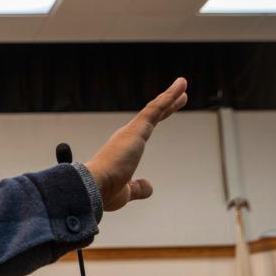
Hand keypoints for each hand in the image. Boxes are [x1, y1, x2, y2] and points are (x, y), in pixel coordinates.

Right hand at [85, 77, 187, 211]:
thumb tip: (149, 187)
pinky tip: (180, 87)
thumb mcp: (126, 191)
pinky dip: (168, 97)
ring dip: (170, 95)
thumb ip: (138, 188)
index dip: (158, 118)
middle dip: (167, 104)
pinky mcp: (136, 130)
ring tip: (183, 83)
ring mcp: (131, 133)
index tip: (168, 111)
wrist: (92, 188)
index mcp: (124, 150)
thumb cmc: (104, 192)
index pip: (145, 130)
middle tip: (180, 95)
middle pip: (152, 116)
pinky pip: (155, 109)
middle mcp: (126, 138)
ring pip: (155, 109)